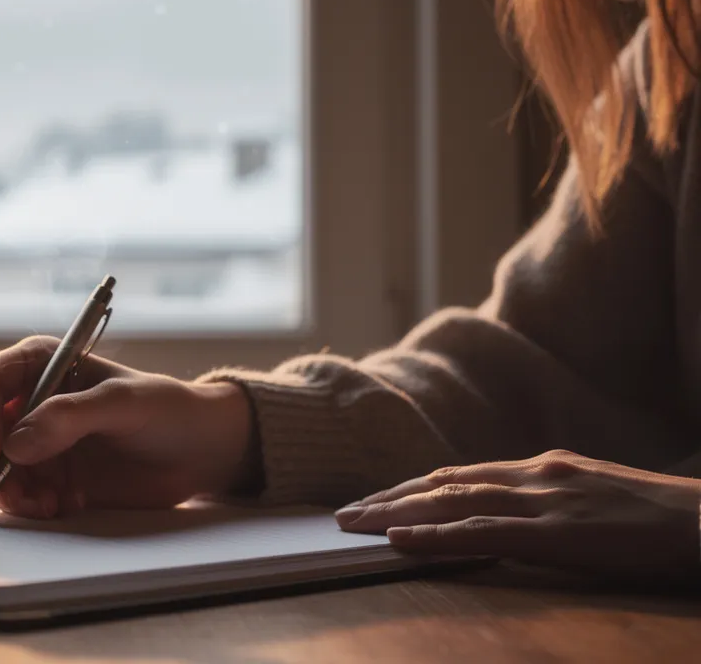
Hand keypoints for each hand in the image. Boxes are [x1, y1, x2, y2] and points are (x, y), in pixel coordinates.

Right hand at [0, 336, 254, 517]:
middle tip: (16, 494)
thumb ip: (70, 417)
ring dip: (7, 491)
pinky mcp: (44, 475)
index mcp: (38, 364)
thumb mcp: (124, 404)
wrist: (199, 451)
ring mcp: (31, 439)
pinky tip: (63, 506)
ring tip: (49, 506)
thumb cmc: (167, 410)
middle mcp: (25, 399)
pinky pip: (12, 493)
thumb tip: (14, 444)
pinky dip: (27, 506)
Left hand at [334, 450, 700, 582]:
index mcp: (545, 468)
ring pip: (453, 502)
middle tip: (344, 512)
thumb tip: (514, 515)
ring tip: (354, 523)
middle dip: (391, 497)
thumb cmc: (663, 518)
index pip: (463, 475)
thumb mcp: (596, 501)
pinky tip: (401, 540)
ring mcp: (546, 501)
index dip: (414, 487)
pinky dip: (435, 535)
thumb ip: (552, 502)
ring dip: (397, 513)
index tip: (377, 499)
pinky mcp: (559, 533)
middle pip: (445, 483)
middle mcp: (537, 475)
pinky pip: (483, 533)